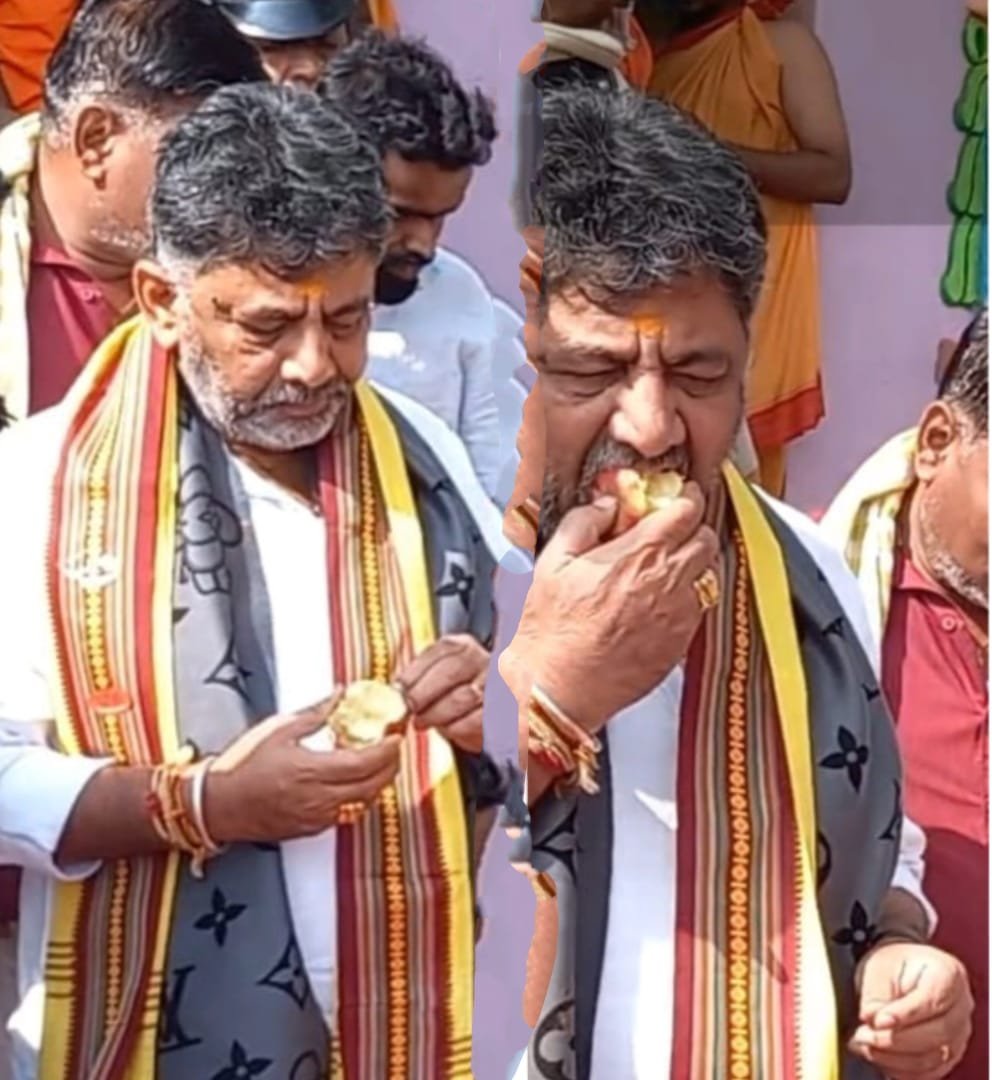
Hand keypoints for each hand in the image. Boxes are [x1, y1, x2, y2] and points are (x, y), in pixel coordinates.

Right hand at [204, 696, 402, 843]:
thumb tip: (340, 694)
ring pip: (363, 802)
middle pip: (372, 786)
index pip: (364, 763)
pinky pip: (348, 814)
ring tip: (383, 763)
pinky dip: (361, 797)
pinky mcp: (312, 829)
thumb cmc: (242, 765)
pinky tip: (359, 782)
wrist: (218, 804)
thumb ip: (316, 713)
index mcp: (310, 771)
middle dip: (391, 766)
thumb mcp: (278, 729)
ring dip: (379, 783)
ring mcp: (316, 817)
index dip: (386, 751)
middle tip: (395, 747)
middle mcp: (318, 799)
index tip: (396, 736)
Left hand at [395, 634, 488, 753]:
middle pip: (451, 671)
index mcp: (464, 646)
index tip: (400, 688)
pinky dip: (455, 727)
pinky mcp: (503, 713)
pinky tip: (446, 729)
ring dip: (436, 713)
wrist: (486, 719)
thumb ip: (420, 678)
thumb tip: (397, 691)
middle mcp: (485, 660)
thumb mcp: (437, 678)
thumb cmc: (454, 695)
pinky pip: (475, 720)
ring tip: (422, 722)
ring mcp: (498, 686)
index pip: (441, 650)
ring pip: (463, 697)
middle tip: (409, 708)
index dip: (417, 670)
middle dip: (424, 692)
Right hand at [500, 487, 719, 733]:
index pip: (687, 510)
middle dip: (693, 527)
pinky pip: (701, 608)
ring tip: (666, 566)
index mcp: (639, 554)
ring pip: (710, 573)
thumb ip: (584, 522)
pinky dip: (689, 596)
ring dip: (694, 562)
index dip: (685, 497)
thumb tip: (606, 505)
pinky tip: (660, 601)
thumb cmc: (551, 631)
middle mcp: (668, 582)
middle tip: (672, 529)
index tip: (678, 496)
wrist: (556, 688)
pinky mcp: (680, 644)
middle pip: (707, 538)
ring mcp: (679, 616)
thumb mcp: (552, 561)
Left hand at [848, 941, 973, 1077]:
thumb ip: (877, 993)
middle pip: (937, 1034)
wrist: (901, 974)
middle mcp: (961, 1007)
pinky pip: (929, 1073)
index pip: (932, 1000)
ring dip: (895, 1057)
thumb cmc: (894, 965)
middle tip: (863, 1034)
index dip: (905, 1014)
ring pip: (934, 1058)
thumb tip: (872, 1019)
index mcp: (948, 974)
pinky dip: (901, 1069)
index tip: (878, 1020)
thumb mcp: (879, 966)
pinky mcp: (948, 1056)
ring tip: (864, 1044)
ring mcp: (958, 1034)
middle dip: (895, 1039)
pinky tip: (877, 1055)